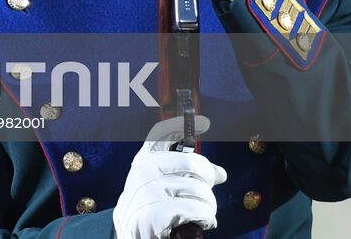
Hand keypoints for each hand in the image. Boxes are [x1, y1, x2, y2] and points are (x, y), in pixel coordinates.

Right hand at [113, 115, 224, 238]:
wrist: (129, 234)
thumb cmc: (150, 206)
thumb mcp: (160, 185)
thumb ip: (186, 174)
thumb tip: (220, 173)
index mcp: (145, 160)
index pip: (161, 134)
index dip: (181, 124)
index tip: (201, 122)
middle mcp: (144, 171)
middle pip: (194, 165)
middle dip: (208, 181)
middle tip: (205, 194)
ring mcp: (149, 192)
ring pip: (199, 190)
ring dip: (208, 205)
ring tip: (201, 212)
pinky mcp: (156, 214)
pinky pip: (196, 210)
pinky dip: (206, 218)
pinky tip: (201, 221)